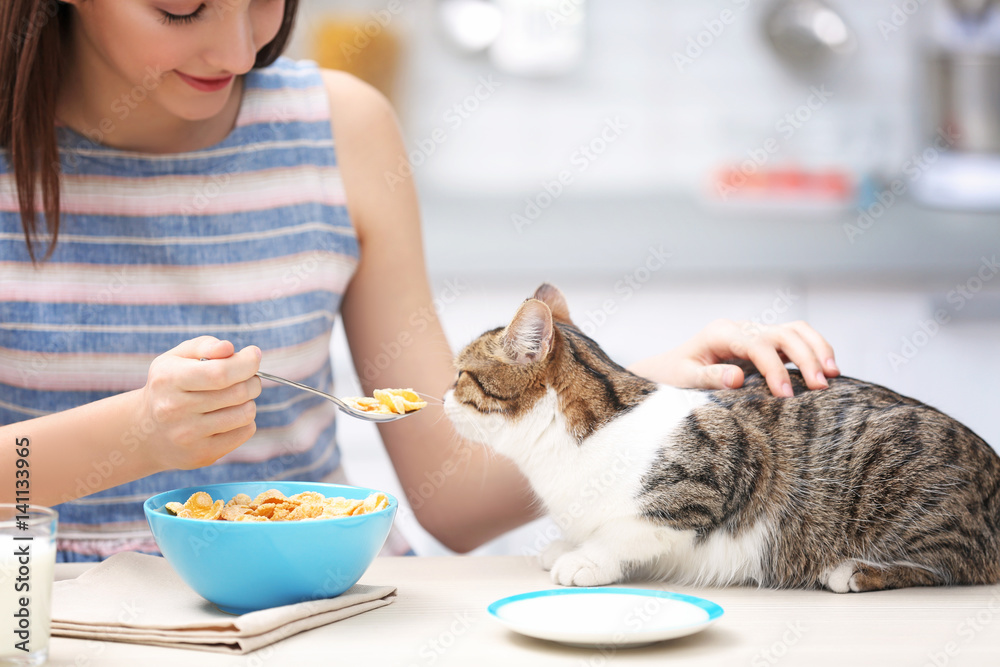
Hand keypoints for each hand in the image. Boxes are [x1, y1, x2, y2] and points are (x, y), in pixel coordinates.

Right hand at [136, 336, 261, 470]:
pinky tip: (229, 416)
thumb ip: (205, 345)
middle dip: (251, 380)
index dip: (246, 363)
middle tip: (246, 378)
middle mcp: (175, 410)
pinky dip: (245, 420)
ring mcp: (188, 436)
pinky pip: (245, 432)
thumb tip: (229, 348)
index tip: (253, 355)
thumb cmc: (170, 385)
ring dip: (249, 401)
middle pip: (238, 393)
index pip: (220, 373)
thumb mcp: (177, 357)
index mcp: (168, 380)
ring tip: (235, 397)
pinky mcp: (202, 454)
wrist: (146, 432)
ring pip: (246, 413)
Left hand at [627, 319, 838, 396]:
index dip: (774, 369)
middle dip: (805, 357)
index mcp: (721, 333)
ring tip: (833, 375)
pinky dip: (813, 350)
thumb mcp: (684, 378)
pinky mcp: (764, 342)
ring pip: (795, 330)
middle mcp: (742, 328)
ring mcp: (754, 332)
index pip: (757, 345)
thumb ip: (709, 377)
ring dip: (817, 348)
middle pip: (783, 333)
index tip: (785, 395)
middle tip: (821, 387)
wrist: (669, 367)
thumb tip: (737, 378)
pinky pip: (795, 339)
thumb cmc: (674, 374)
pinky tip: (826, 370)